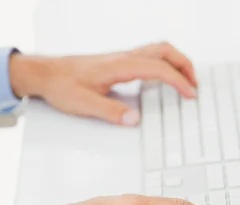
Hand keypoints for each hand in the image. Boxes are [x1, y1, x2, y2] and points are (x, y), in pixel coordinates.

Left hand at [9, 42, 196, 125]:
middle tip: (194, 83)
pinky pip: (148, 56)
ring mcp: (120, 58)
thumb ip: (111, 112)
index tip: (190, 93)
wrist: (45, 73)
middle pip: (163, 50)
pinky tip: (161, 79)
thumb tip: (135, 119)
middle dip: (184, 64)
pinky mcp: (117, 62)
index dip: (178, 81)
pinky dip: (163, 64)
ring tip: (184, 80)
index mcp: (119, 66)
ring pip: (157, 50)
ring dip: (175, 61)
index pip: (158, 68)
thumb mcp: (84, 104)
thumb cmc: (61, 85)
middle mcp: (122, 57)